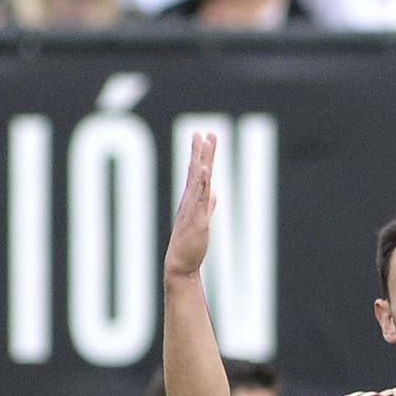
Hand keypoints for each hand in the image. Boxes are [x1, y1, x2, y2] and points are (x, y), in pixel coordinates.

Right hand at [166, 132, 216, 279]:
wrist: (181, 264)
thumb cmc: (191, 244)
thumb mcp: (202, 221)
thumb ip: (207, 205)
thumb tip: (214, 194)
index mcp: (192, 200)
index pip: (198, 172)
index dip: (203, 154)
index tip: (205, 136)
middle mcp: (190, 200)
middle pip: (196, 170)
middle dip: (200, 150)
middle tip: (203, 132)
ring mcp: (192, 208)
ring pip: (197, 180)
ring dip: (201, 160)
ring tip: (203, 142)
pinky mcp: (197, 219)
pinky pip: (199, 198)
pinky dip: (201, 182)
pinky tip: (204, 169)